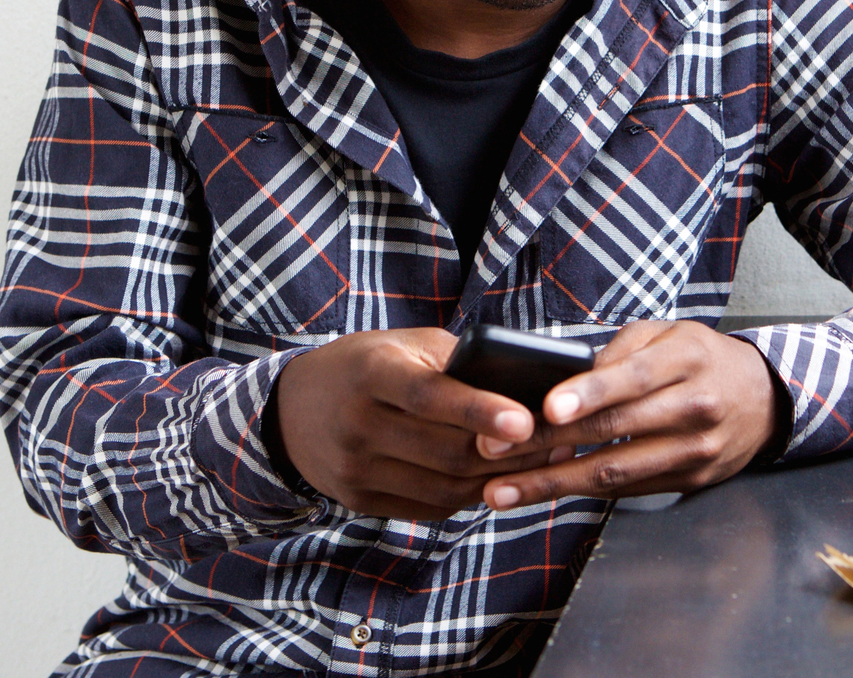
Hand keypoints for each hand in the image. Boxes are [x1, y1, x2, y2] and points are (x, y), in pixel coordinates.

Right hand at [275, 327, 570, 519]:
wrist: (292, 410)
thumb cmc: (365, 365)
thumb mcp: (403, 346)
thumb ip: (457, 361)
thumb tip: (526, 388)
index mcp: (370, 373)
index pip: (429, 396)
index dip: (479, 409)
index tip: (525, 420)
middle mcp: (358, 425)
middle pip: (446, 450)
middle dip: (511, 451)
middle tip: (560, 440)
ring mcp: (356, 470)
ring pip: (445, 486)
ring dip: (501, 477)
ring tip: (542, 460)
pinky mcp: (360, 501)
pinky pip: (431, 506)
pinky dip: (472, 494)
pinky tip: (499, 478)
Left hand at [472, 319, 782, 509]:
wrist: (764, 399)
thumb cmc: (702, 358)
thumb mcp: (668, 334)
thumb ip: (620, 351)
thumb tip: (567, 377)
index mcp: (688, 359)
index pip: (631, 379)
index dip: (588, 394)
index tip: (546, 408)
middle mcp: (695, 407)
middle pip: (614, 432)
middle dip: (547, 445)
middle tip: (493, 451)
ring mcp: (696, 451)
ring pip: (615, 473)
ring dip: (552, 484)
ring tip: (501, 490)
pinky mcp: (691, 482)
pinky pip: (627, 490)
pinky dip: (581, 491)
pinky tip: (542, 490)